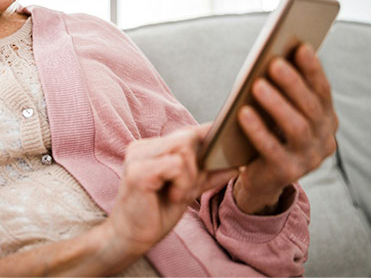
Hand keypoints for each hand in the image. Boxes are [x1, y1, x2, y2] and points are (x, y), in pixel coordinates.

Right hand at [105, 125, 237, 259]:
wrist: (131, 238)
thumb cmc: (156, 213)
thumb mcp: (188, 189)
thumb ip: (207, 173)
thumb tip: (239, 163)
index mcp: (151, 147)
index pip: (187, 132)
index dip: (208, 141)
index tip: (225, 156)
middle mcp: (142, 146)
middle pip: (187, 136)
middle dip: (199, 163)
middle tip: (190, 188)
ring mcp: (138, 156)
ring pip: (183, 148)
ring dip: (190, 176)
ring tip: (178, 194)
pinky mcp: (138, 171)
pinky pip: (175, 165)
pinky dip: (182, 183)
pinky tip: (173, 197)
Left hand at [234, 43, 338, 214]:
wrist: (260, 177)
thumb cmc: (269, 133)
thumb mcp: (279, 111)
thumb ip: (284, 91)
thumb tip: (275, 55)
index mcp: (327, 120)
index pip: (323, 91)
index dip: (313, 69)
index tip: (301, 46)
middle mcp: (324, 140)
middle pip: (311, 108)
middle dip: (293, 84)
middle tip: (274, 63)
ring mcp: (309, 159)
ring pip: (296, 128)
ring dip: (277, 104)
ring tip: (256, 85)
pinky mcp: (288, 173)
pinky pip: (272, 150)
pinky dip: (258, 130)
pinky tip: (243, 113)